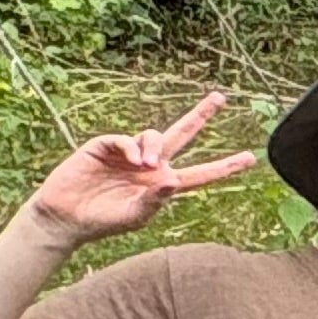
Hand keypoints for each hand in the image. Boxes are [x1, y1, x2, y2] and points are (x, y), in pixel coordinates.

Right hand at [25, 94, 257, 246]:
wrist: (67, 216)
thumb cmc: (105, 221)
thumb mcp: (136, 216)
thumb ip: (156, 200)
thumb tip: (173, 179)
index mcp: (164, 185)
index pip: (201, 174)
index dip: (224, 167)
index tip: (250, 159)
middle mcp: (151, 166)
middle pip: (181, 135)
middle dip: (200, 116)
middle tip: (219, 97)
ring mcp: (129, 154)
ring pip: (154, 135)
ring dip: (153, 146)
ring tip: (145, 164)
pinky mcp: (105, 146)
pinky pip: (125, 139)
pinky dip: (132, 146)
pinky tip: (133, 159)